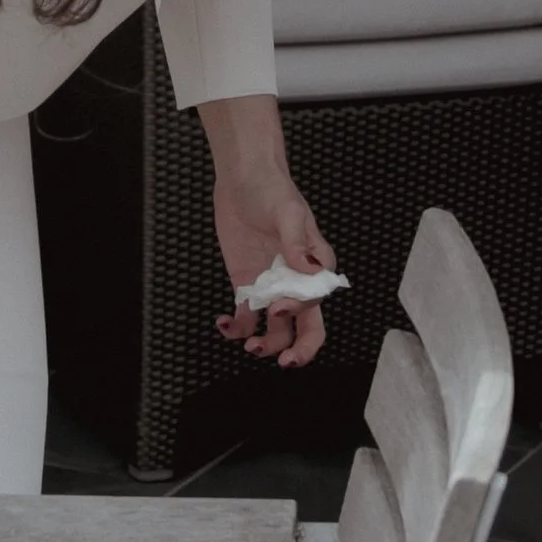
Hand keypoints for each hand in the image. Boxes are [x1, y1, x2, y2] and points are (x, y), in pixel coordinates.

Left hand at [212, 164, 337, 367]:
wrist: (242, 178)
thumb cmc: (273, 189)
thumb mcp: (288, 211)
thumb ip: (298, 242)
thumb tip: (308, 268)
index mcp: (315, 267)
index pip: (314, 300)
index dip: (299, 310)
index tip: (278, 308)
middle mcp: (295, 282)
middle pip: (305, 326)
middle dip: (298, 350)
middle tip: (284, 362)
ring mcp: (271, 286)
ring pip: (276, 329)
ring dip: (266, 344)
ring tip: (250, 346)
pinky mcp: (247, 285)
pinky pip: (246, 316)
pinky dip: (237, 328)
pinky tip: (225, 325)